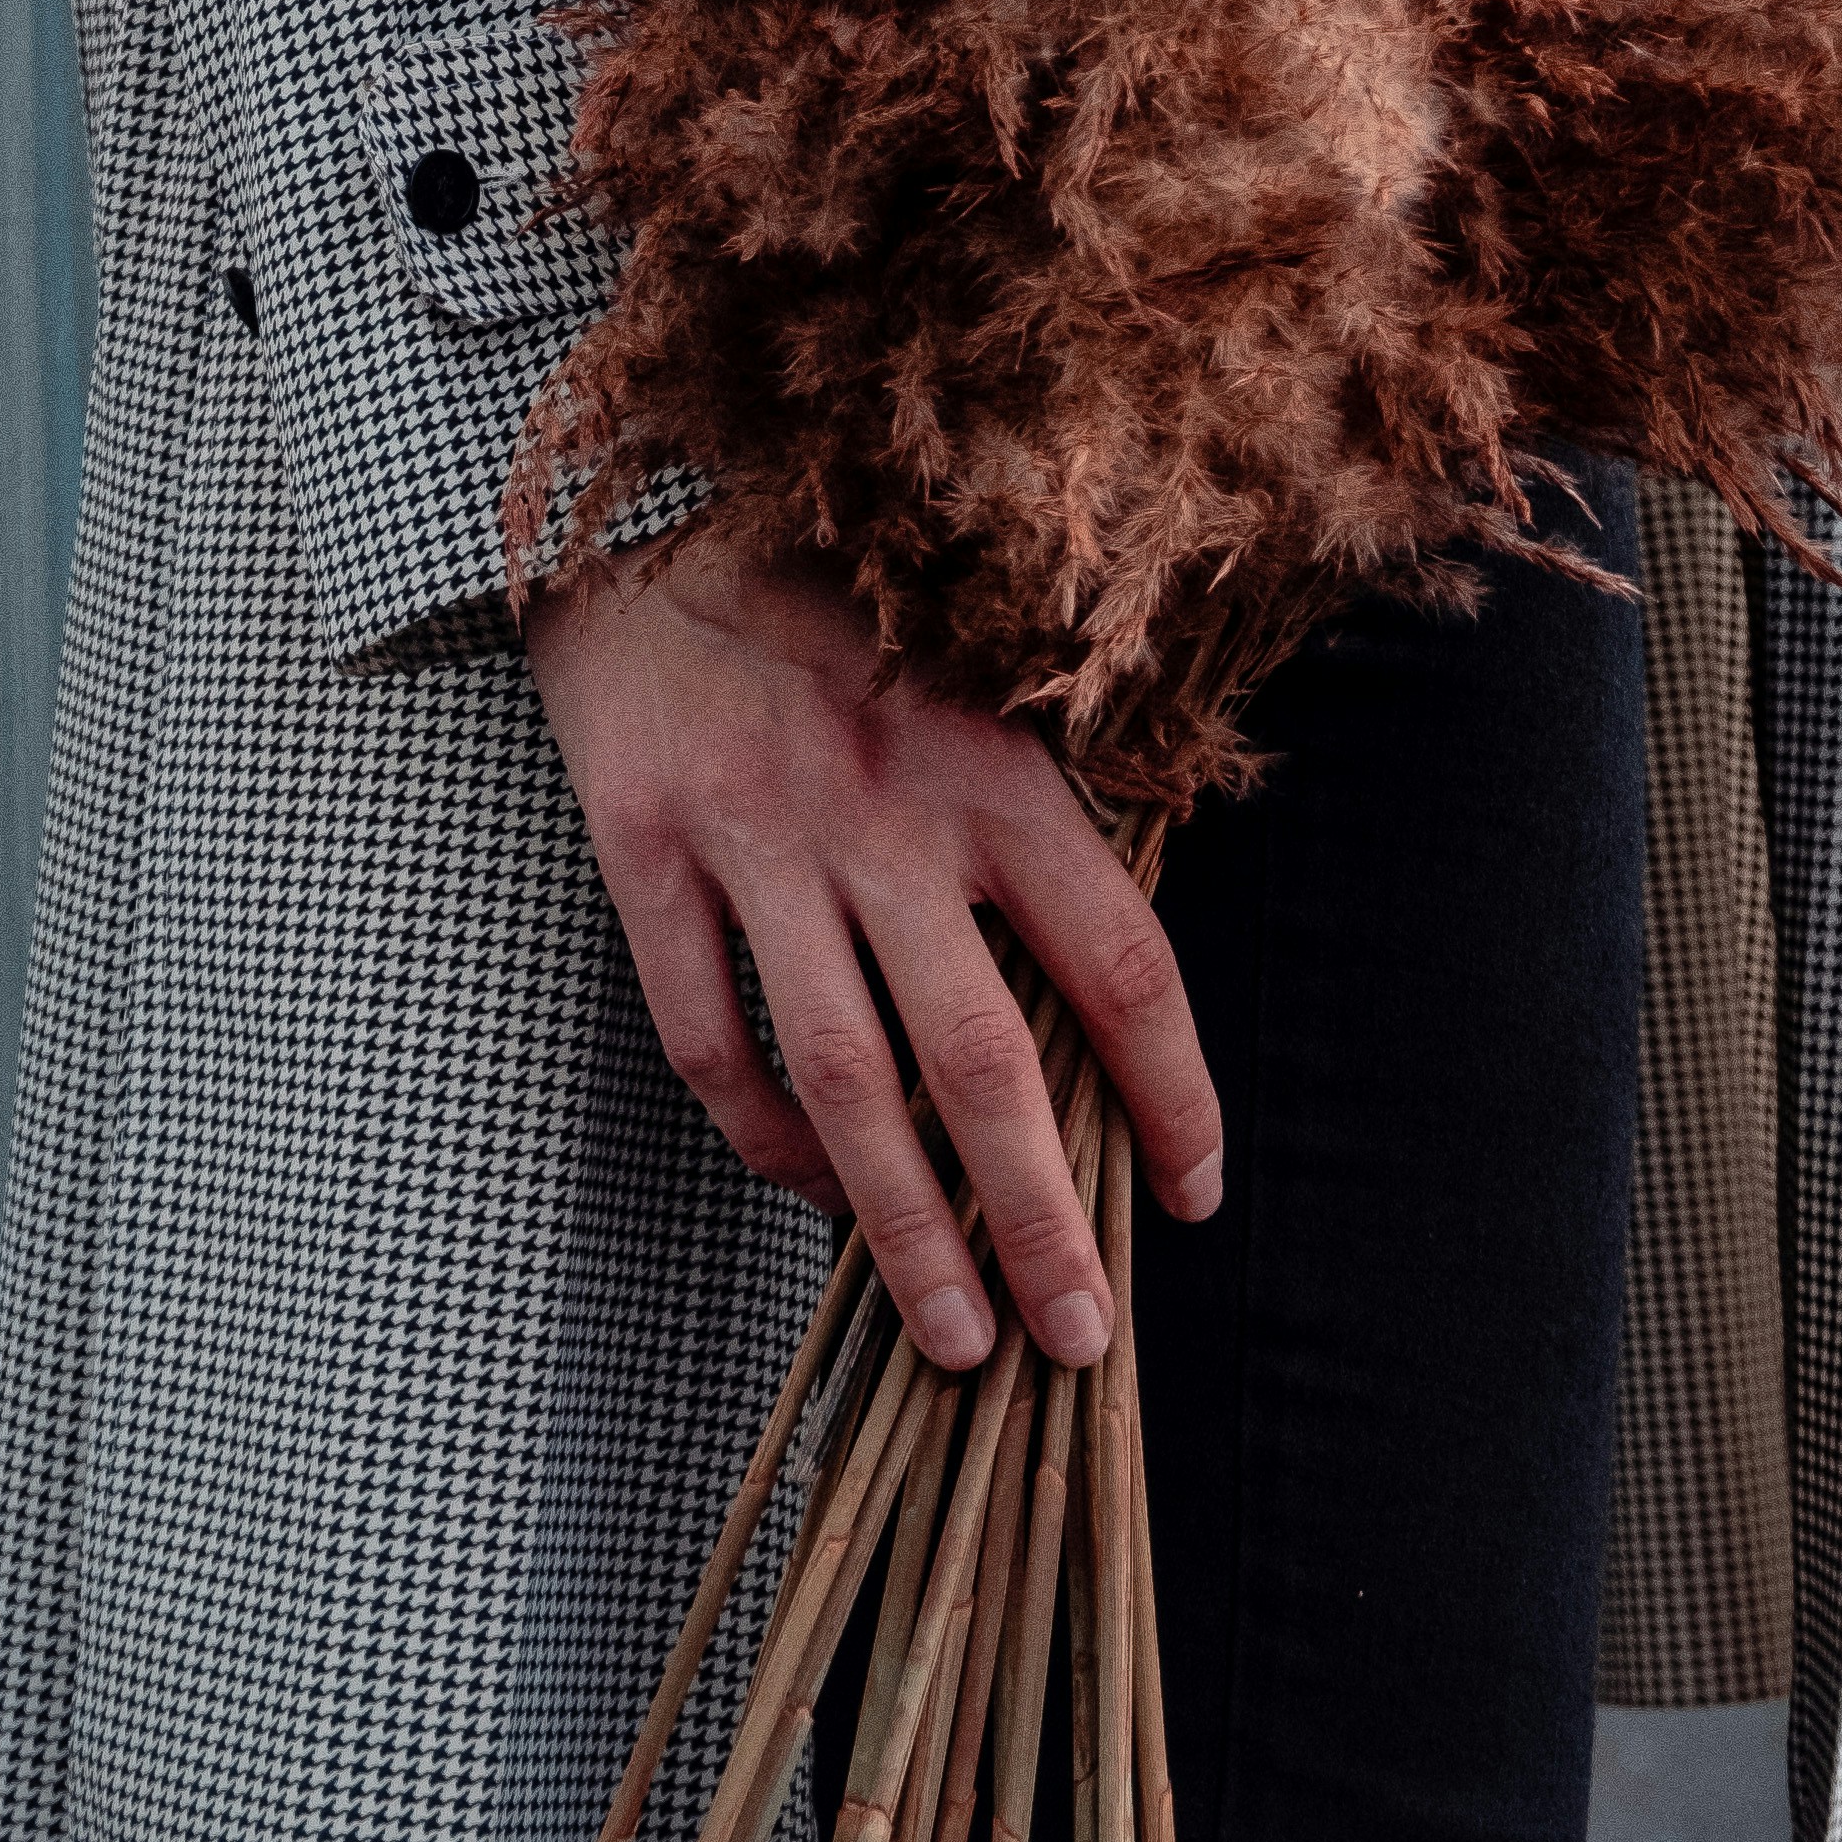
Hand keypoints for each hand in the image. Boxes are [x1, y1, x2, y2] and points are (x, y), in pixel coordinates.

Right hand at [526, 547, 1221, 1372]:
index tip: (1194, 1196)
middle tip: (1080, 1338)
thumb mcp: (972, 684)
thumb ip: (1033, 827)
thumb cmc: (843, 613)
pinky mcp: (648, 848)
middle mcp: (885, 807)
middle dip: (1040, 1220)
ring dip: (906, 1227)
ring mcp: (759, 834)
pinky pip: (708, 1036)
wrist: (654, 503)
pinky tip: (809, 1196)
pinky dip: (762, 1141)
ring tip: (953, 1336)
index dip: (1174, 1094)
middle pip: (983, 1057)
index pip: (1119, 961)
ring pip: (843, 1077)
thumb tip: (1102, 1015)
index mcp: (993, 764)